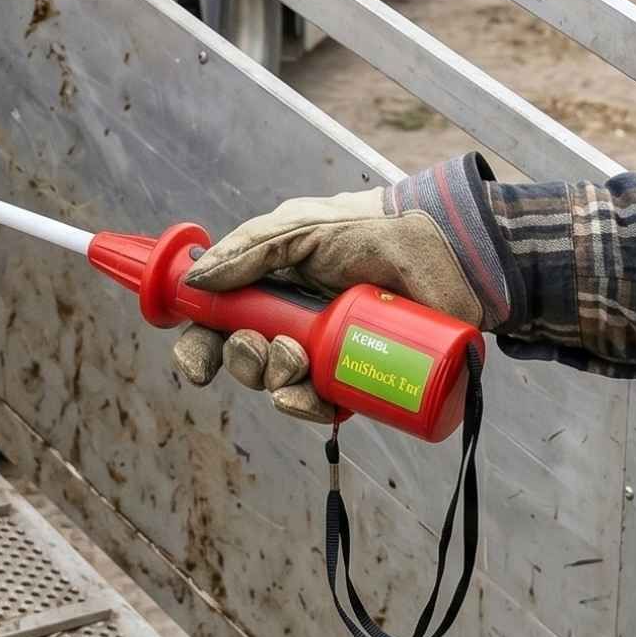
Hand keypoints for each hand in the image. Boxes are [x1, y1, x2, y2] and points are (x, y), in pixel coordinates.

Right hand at [169, 180, 498, 422]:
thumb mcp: (298, 229)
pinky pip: (322, 406)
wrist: (440, 249)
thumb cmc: (369, 230)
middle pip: (243, 360)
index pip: (219, 322)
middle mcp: (290, 322)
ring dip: (273, 380)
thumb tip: (195, 281)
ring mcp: (324, 352)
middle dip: (242, 360)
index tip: (197, 363)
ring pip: (278, 385)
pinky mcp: (359, 377)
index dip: (200, 346)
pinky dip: (308, 408)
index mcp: (268, 286)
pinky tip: (311, 398)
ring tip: (296, 358)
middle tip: (260, 345)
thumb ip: (247, 250)